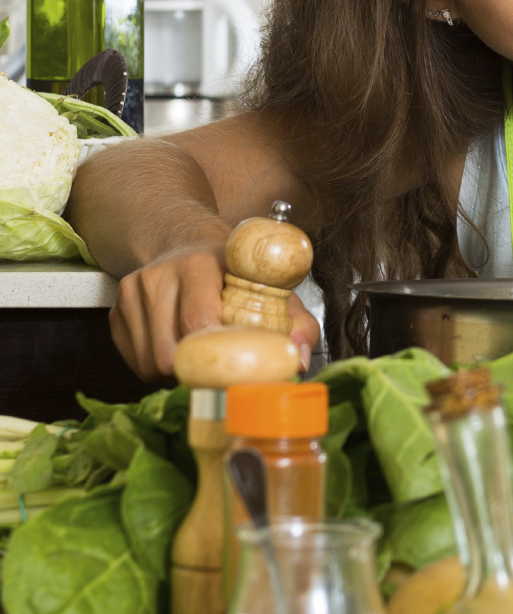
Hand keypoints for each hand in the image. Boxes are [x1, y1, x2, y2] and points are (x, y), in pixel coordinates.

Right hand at [110, 246, 320, 380]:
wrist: (187, 242)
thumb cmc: (235, 271)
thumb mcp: (274, 287)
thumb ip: (295, 322)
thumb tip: (296, 360)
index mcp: (198, 264)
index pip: (196, 322)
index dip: (215, 354)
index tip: (234, 367)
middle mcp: (158, 275)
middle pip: (169, 351)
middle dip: (196, 370)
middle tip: (218, 368)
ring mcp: (132, 293)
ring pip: (149, 362)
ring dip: (178, 371)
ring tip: (200, 355)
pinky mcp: (116, 311)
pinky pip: (134, 361)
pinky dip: (157, 366)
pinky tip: (179, 348)